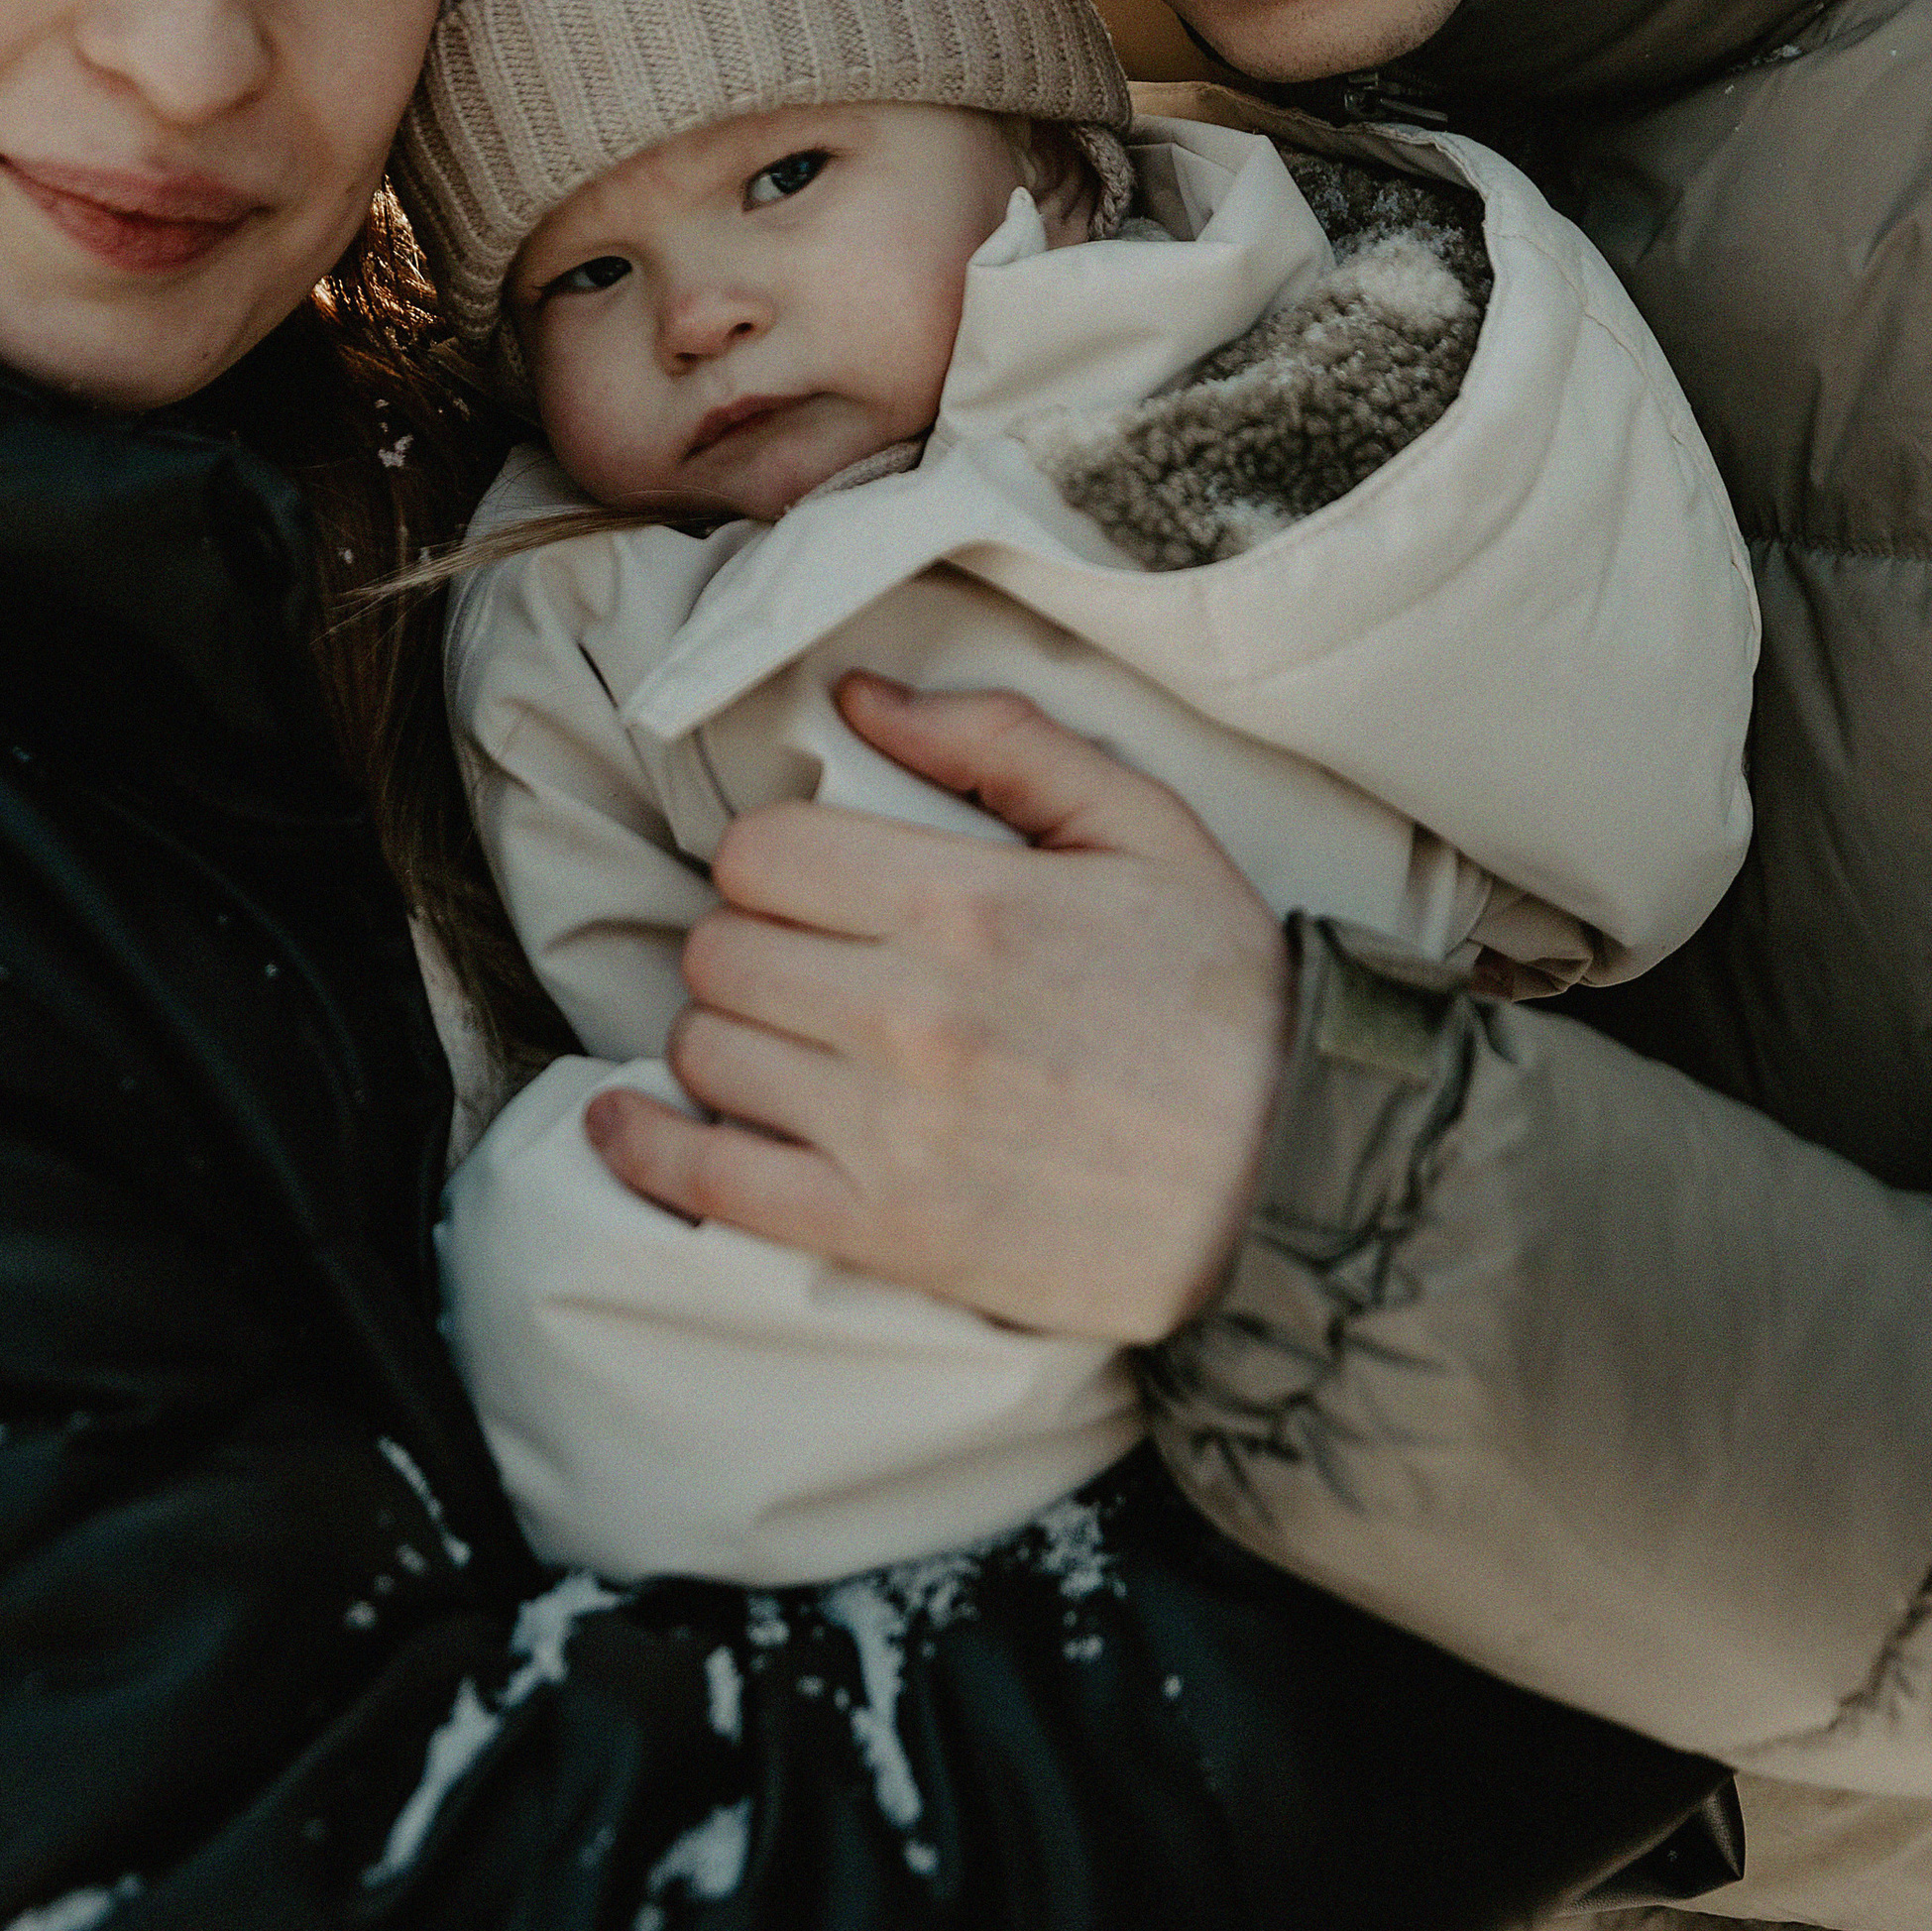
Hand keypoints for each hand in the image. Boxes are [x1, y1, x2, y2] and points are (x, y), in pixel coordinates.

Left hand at [584, 673, 1294, 1343]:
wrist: (1298, 1178)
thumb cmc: (1224, 998)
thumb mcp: (1145, 828)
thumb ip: (1001, 743)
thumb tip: (856, 697)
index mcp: (966, 903)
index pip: (761, 855)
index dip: (770, 864)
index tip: (809, 888)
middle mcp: (909, 1014)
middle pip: (717, 951)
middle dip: (746, 946)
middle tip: (800, 964)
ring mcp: (889, 1132)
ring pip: (703, 1053)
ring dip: (721, 1039)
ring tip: (779, 1042)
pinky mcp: (884, 1232)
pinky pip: (708, 1182)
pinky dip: (649, 1149)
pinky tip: (633, 1121)